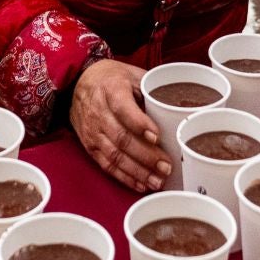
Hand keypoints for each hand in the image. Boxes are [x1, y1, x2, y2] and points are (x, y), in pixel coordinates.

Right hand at [69, 59, 169, 192]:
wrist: (79, 83)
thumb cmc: (112, 79)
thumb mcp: (132, 75)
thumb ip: (151, 91)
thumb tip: (180, 109)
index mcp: (111, 89)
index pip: (123, 109)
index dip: (140, 124)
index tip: (157, 135)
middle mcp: (98, 112)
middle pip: (121, 138)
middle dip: (146, 156)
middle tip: (166, 166)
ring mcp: (93, 131)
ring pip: (115, 155)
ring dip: (137, 171)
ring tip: (157, 180)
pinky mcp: (90, 146)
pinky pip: (106, 165)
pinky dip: (124, 177)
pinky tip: (140, 184)